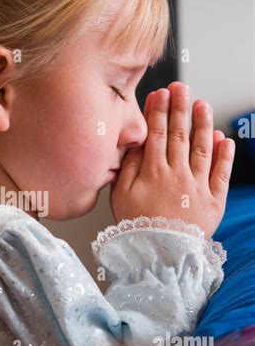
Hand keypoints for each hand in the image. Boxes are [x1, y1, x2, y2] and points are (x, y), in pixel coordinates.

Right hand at [111, 82, 234, 237]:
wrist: (160, 258)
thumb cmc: (136, 229)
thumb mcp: (120, 197)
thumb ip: (128, 167)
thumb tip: (135, 142)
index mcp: (154, 173)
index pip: (157, 134)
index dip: (159, 111)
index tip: (161, 93)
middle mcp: (178, 175)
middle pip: (180, 135)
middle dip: (180, 108)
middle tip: (181, 88)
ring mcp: (198, 187)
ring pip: (202, 148)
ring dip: (203, 124)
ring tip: (202, 105)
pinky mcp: (214, 202)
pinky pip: (222, 174)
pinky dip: (225, 156)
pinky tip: (224, 139)